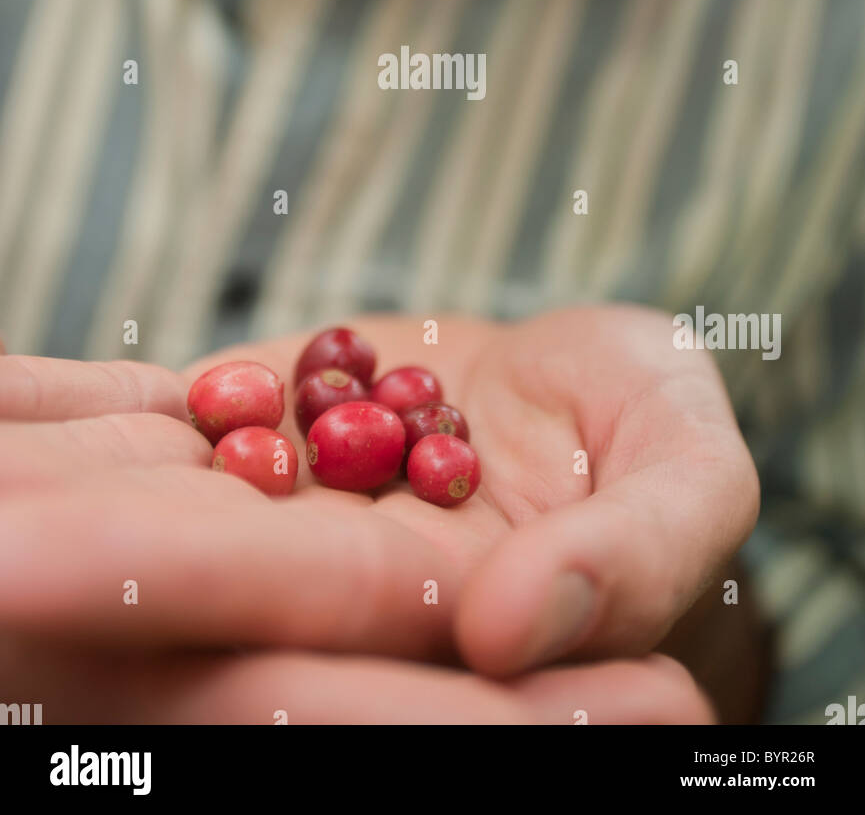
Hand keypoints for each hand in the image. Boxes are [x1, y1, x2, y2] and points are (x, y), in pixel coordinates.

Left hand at [0, 307, 755, 718]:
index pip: (291, 622)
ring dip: (41, 476)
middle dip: (64, 544)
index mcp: (427, 609)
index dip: (173, 590)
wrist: (580, 368)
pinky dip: (60, 404)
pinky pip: (148, 413)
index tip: (35, 566)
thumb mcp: (686, 470)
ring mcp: (277, 489)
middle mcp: (324, 572)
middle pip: (178, 560)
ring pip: (143, 488)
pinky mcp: (250, 420)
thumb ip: (628, 555)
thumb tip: (500, 628)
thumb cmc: (650, 423)